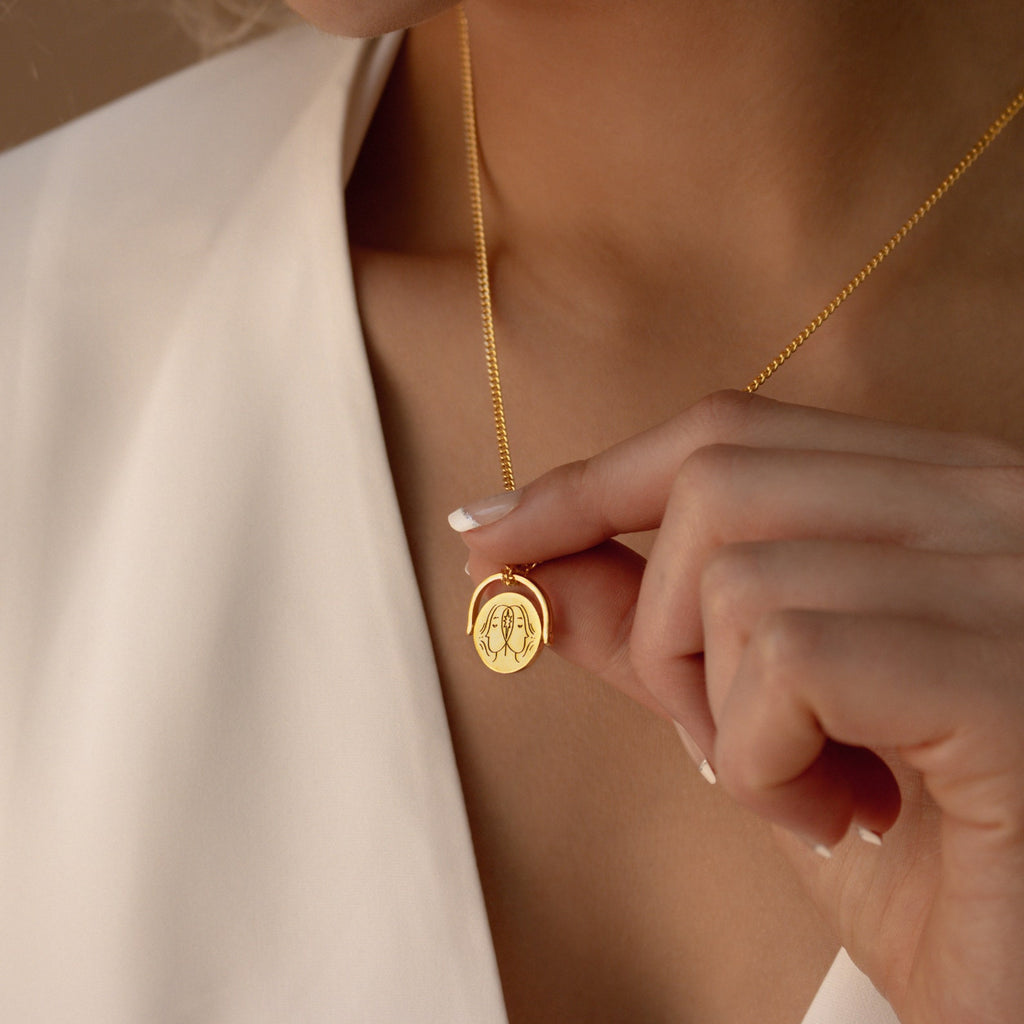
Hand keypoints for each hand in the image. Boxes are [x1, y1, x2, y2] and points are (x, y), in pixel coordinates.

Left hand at [454, 390, 1023, 1023]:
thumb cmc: (926, 853)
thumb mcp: (760, 721)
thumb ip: (648, 628)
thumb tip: (522, 564)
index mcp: (938, 492)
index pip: (726, 437)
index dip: (594, 485)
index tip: (494, 534)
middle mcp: (992, 503)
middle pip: (714, 481)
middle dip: (664, 628)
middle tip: (722, 735)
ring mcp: (1008, 576)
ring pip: (735, 573)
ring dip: (720, 713)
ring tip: (808, 790)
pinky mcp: (1007, 671)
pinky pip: (789, 657)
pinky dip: (764, 759)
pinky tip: (840, 811)